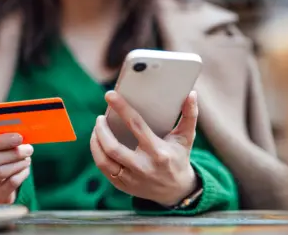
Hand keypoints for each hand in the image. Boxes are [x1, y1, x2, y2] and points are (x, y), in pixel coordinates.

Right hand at [0, 133, 32, 203]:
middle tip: (29, 149)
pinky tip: (25, 169)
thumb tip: (19, 136)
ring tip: (27, 159)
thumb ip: (4, 140)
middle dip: (14, 153)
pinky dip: (22, 174)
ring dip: (19, 163)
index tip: (19, 138)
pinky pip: (11, 183)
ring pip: (1, 172)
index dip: (2, 140)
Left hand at [90, 91, 198, 206]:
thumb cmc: (179, 158)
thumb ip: (189, 115)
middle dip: (101, 129)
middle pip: (113, 147)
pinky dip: (97, 154)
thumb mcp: (186, 138)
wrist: (176, 191)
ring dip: (96, 142)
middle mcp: (143, 167)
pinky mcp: (123, 185)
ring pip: (104, 160)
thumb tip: (191, 94)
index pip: (136, 125)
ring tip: (97, 128)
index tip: (109, 95)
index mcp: (158, 152)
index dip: (121, 108)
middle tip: (100, 117)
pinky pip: (104, 169)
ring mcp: (131, 178)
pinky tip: (97, 143)